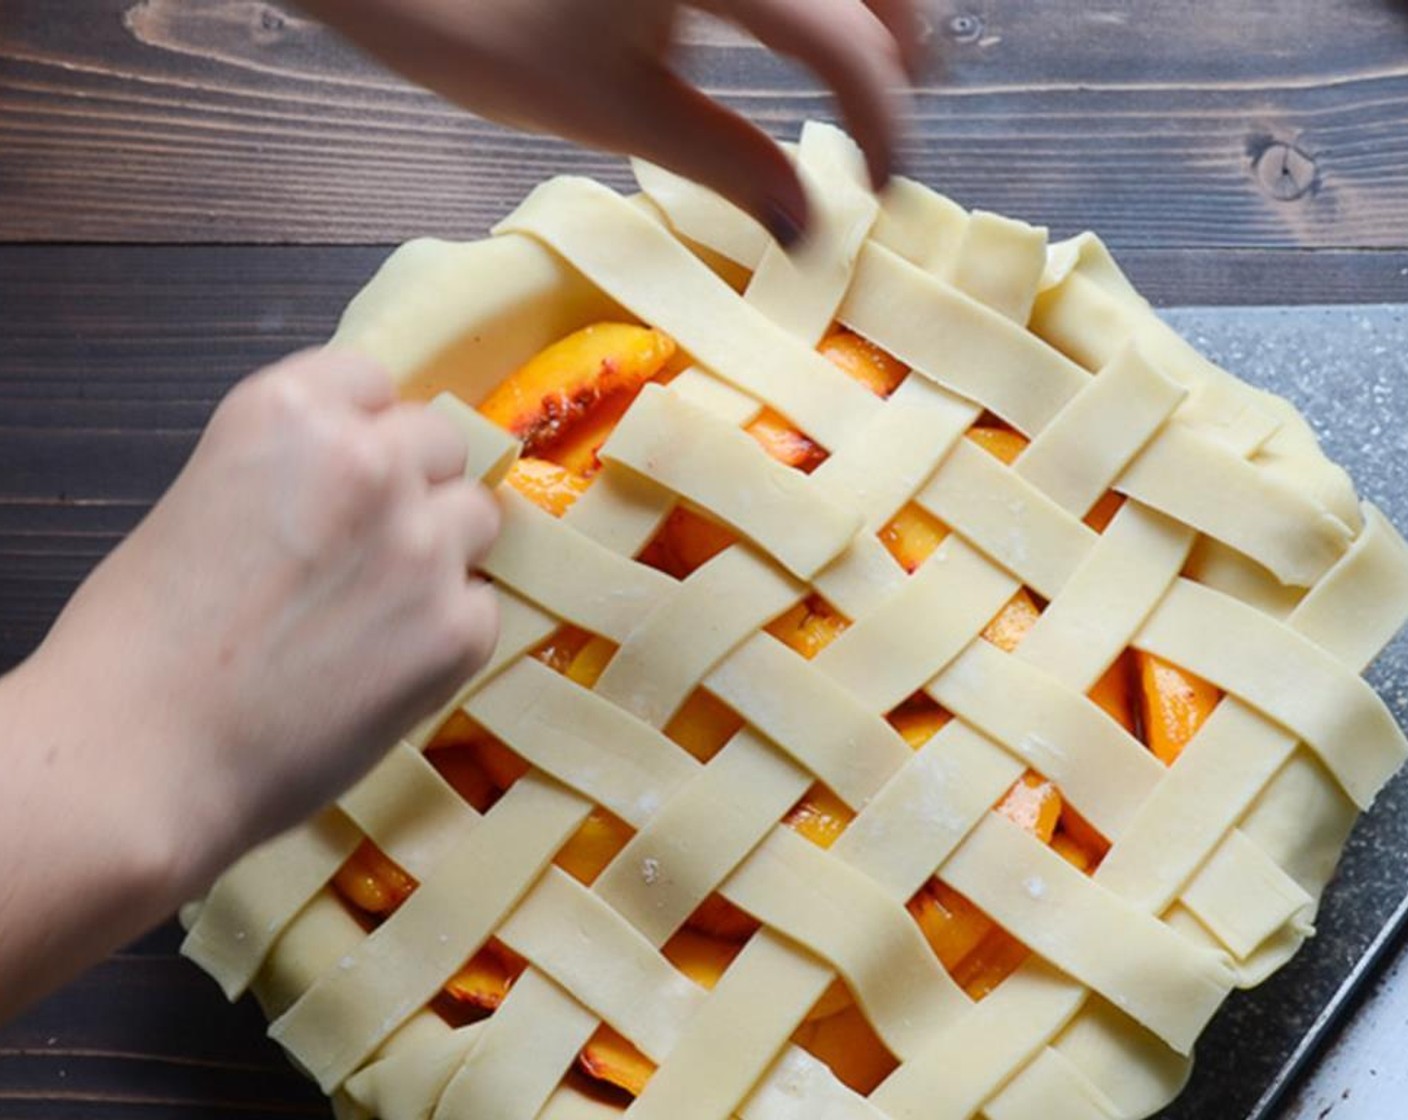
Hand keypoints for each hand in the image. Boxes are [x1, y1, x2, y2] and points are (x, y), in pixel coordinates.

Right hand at [30, 347, 499, 878]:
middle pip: (441, 442)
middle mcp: (371, 460)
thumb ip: (297, 469)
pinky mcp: (459, 627)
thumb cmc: (144, 636)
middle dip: (414, 485)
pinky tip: (387, 665)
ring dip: (442, 552)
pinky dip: (448, 631)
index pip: (375, 381)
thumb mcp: (210, 498)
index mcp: (292, 411)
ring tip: (379, 610)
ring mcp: (424, 544)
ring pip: (476, 518)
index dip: (364, 429)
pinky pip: (482, 605)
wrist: (144, 756)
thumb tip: (360, 473)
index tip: (348, 472)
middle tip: (368, 550)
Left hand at [299, 0, 922, 240]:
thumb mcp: (615, 112)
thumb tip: (809, 228)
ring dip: (868, 6)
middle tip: (889, 117)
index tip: (883, 185)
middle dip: (899, 43)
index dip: (880, 120)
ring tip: (861, 71)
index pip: (845, 42)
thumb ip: (728, 162)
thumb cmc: (487, 35)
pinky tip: (807, 22)